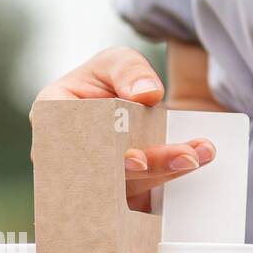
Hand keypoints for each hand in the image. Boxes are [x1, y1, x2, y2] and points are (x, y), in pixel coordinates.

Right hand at [32, 47, 215, 211]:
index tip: (137, 159)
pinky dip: (171, 172)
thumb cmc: (110, 79)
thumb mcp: (117, 61)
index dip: (100, 154)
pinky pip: (142, 190)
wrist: (125, 102)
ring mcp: (90, 178)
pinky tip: (196, 158)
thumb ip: (129, 70)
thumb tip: (147, 94)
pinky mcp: (115, 191)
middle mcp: (66, 154)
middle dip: (148, 165)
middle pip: (105, 170)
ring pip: (128, 184)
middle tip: (185, 157)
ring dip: (167, 170)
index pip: (70, 139)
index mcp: (53, 115)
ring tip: (199, 152)